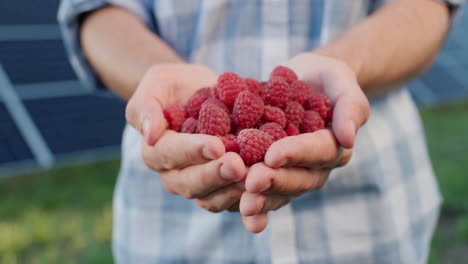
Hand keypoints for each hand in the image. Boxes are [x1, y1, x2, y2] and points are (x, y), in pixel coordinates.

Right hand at [126, 64, 246, 210]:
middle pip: (190, 183)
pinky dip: (249, 200)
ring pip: (211, 198)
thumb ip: (146, 106)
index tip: (216, 145)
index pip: (170, 153)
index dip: (192, 151)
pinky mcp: (221, 188)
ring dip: (232, 191)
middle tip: (238, 166)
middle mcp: (174, 173)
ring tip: (256, 178)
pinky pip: (232, 200)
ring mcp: (198, 184)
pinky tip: (267, 191)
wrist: (201, 93)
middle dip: (215, 175)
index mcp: (155, 149)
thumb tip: (150, 134)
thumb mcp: (157, 82)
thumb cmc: (175, 85)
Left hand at [239, 53, 370, 232]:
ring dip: (262, 198)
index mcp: (334, 144)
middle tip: (252, 182)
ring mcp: (294, 172)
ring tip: (243, 204)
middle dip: (275, 181)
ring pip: (281, 191)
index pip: (319, 151)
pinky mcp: (273, 173)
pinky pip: (264, 190)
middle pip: (299, 179)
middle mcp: (316, 165)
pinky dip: (250, 200)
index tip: (272, 155)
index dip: (296, 153)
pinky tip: (235, 208)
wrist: (304, 81)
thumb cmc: (326, 78)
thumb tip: (348, 139)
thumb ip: (350, 106)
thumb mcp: (340, 80)